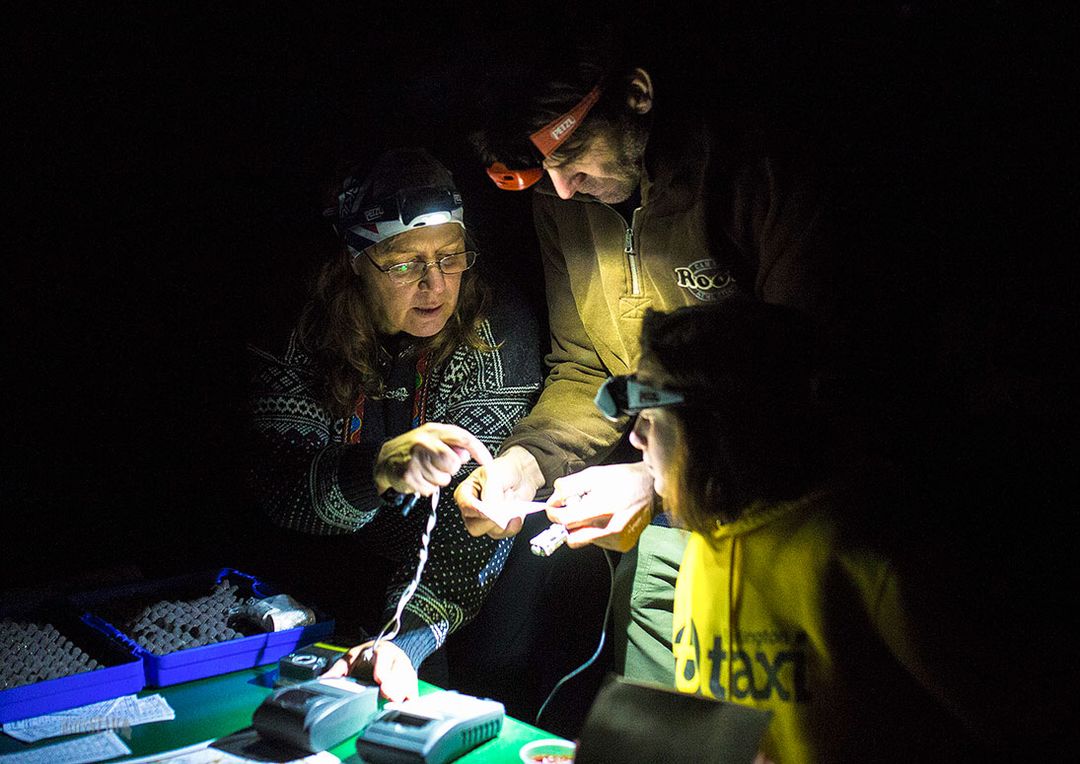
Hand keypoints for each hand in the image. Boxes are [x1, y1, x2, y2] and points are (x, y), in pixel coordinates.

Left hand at [321, 640, 418, 701]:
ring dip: (403, 692)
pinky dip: (410, 699)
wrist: (387, 652)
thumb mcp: (352, 658)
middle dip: (395, 684)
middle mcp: (397, 658)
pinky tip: (404, 707)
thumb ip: (339, 669)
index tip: (379, 678)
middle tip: (389, 696)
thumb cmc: (368, 656)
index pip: (384, 655)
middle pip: (400, 669)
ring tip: (396, 705)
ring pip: (409, 680)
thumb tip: (324, 680)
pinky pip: (413, 690)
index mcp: (382, 649)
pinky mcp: (411, 682)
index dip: (382, 667)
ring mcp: (406, 670)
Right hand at [374, 423, 492, 496]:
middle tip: (438, 466)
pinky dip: (426, 487)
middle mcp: (424, 441)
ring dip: (437, 480)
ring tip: (425, 471)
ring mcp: (415, 458)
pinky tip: (417, 478)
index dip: (478, 450)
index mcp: (434, 430)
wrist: (384, 459)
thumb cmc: (413, 450)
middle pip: (453, 463)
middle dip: (449, 469)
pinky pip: (429, 488)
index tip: (487, 462)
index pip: (463, 438)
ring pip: (442, 479)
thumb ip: (452, 445)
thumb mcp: (433, 440)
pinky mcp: (408, 474)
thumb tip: (467, 454)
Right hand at [454, 446, 544, 538]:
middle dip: (491, 519)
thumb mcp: (494, 475)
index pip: (465, 506)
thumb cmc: (503, 470)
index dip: (476, 510)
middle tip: (502, 510)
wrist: (521, 473)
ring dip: (505, 520)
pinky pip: (506, 533)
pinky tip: (516, 514)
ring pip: (492, 531)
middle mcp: (474, 509)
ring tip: (511, 503)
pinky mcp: (501, 525)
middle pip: (475, 526)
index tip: (488, 510)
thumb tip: (491, 510)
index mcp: (466, 493)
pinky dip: (514, 525)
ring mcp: (487, 519)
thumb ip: (491, 493)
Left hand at [545, 461, 653, 551]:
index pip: (566, 521)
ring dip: (582, 528)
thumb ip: (569, 486)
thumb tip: (553, 499)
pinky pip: (598, 543)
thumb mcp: (594, 474)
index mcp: (603, 508)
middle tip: (570, 511)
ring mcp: (619, 539)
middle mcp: (612, 528)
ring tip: (594, 511)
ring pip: (584, 541)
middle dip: (566, 525)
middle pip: (572, 538)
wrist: (651, 489)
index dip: (554, 514)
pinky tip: (605, 519)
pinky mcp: (623, 545)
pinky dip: (595, 532)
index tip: (552, 508)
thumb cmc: (623, 479)